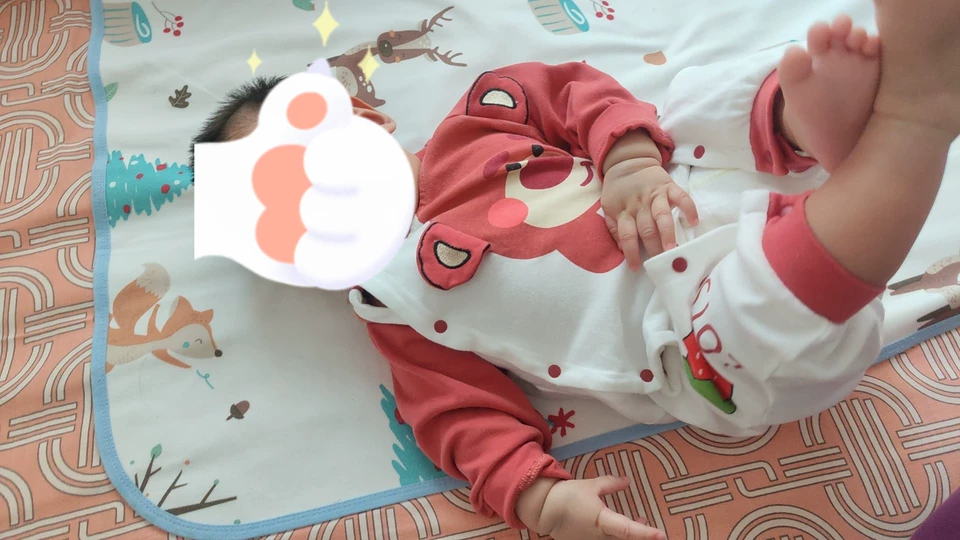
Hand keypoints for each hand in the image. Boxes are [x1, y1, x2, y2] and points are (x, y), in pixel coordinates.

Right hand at [520, 477, 666, 539]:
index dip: (646, 533)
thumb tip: (627, 481)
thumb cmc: (568, 496)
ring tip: (637, 522)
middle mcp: (599, 537)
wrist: (543, 509)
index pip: (629, 530)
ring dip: (627, 533)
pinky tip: (613, 525)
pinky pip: (603, 539)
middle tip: (648, 525)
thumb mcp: (590, 486)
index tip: (661, 535)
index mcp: (602, 522)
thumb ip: (610, 484)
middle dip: (639, 534)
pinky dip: (613, 534)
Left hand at [601, 159, 698, 270]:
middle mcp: (639, 205)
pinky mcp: (668, 186)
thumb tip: (621, 248)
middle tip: (661, 263)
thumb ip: (613, 228)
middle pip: (646, 228)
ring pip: (662, 215)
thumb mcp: (608, 208)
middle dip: (653, 247)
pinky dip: (688, 208)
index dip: (631, 252)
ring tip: (673, 248)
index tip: (636, 267)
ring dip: (667, 232)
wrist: (628, 163)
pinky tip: (694, 222)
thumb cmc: (618, 191)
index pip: (627, 235)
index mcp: (624, 212)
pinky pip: (681, 196)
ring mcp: (655, 195)